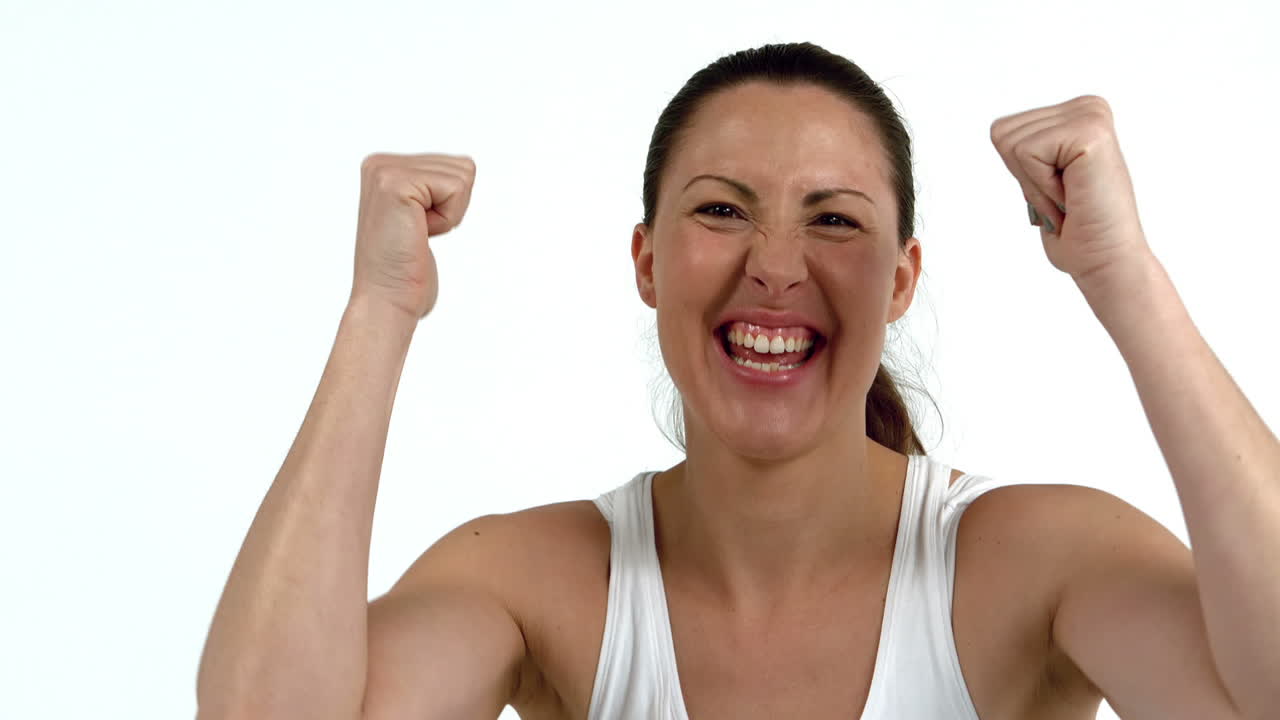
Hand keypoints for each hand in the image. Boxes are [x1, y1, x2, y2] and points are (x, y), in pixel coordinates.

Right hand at [350, 152, 476, 318]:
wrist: (386, 300)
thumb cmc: (406, 269)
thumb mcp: (422, 213)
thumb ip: (434, 185)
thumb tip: (467, 164)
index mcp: (385, 167)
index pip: (454, 164)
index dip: (449, 205)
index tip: (416, 228)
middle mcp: (380, 163)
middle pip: (462, 167)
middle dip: (451, 208)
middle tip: (416, 234)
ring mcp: (385, 171)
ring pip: (462, 176)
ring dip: (449, 215)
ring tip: (415, 234)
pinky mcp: (396, 185)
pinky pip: (456, 189)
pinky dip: (447, 219)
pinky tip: (418, 234)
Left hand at [990, 95, 1152, 287]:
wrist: (1105, 260)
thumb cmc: (1075, 229)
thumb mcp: (1041, 177)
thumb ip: (1028, 148)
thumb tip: (1000, 129)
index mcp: (1077, 113)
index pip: (1004, 130)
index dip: (1020, 173)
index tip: (1056, 192)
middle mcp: (1087, 106)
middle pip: (1002, 133)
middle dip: (1024, 177)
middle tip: (1063, 198)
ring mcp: (1091, 114)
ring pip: (1011, 143)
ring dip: (1034, 184)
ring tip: (1069, 198)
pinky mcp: (1090, 131)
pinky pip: (1025, 153)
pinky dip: (1040, 186)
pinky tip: (1072, 196)